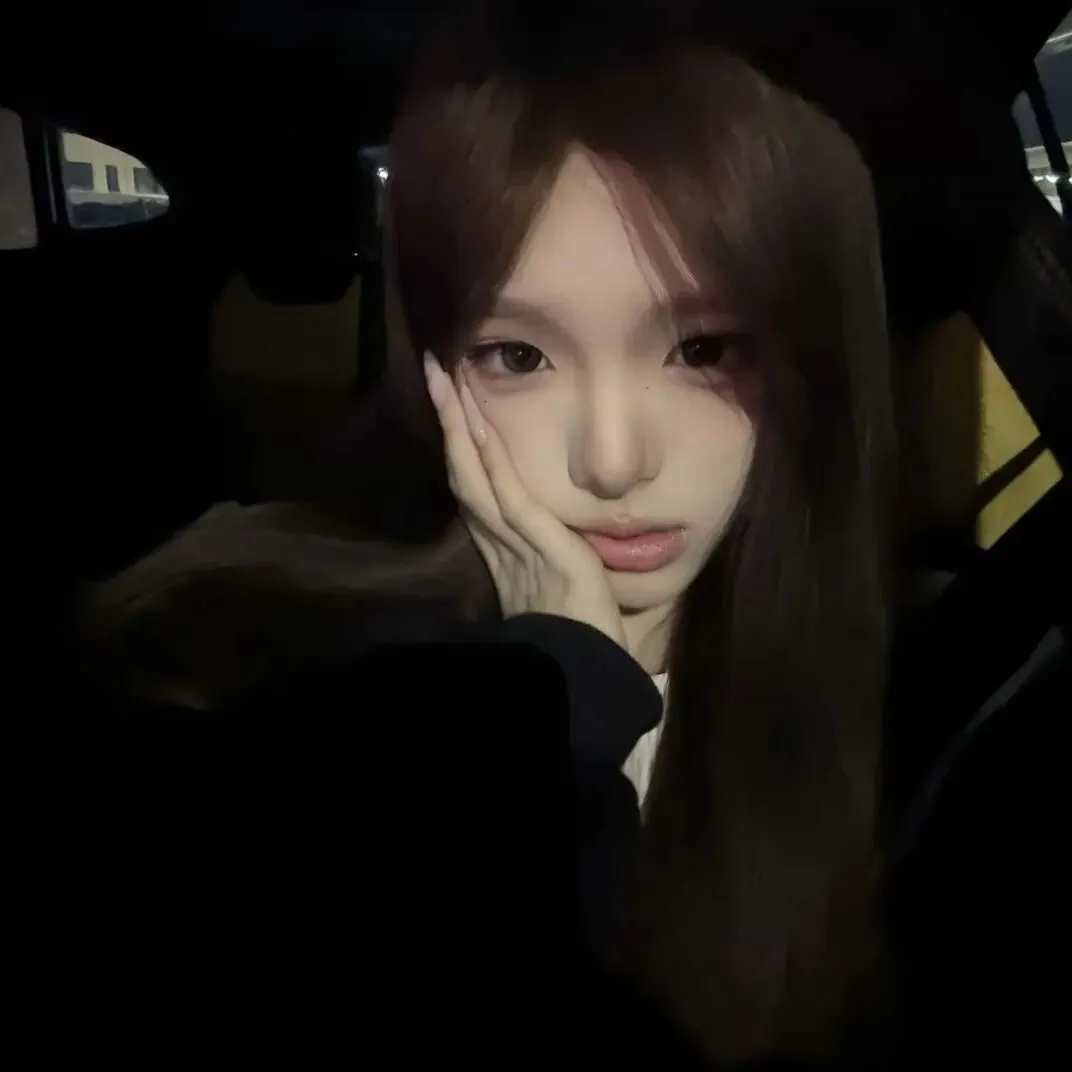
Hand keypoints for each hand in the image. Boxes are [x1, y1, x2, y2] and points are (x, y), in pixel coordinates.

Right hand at [424, 353, 626, 650]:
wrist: (583, 672)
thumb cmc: (579, 634)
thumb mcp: (559, 583)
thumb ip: (548, 554)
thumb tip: (553, 531)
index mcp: (504, 548)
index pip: (476, 485)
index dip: (460, 443)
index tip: (451, 403)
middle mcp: (499, 539)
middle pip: (465, 468)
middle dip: (449, 420)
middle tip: (434, 371)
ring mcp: (514, 540)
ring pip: (476, 471)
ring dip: (459, 423)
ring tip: (444, 378)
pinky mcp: (537, 544)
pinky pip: (508, 493)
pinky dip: (490, 456)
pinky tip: (478, 422)